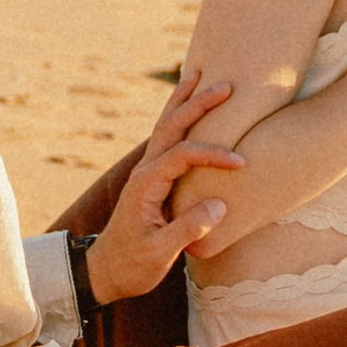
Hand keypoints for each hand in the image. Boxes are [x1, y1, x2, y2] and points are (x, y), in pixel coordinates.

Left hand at [85, 71, 243, 302]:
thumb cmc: (132, 265)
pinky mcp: (152, 179)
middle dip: (197, 104)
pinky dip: (179, 118)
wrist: (106, 272)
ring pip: (166, 127)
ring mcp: (147, 173)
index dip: (212, 154)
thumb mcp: (160, 253)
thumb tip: (219, 204)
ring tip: (199, 74)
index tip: (240, 163)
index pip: (182, 155)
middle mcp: (144, 172)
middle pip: (171, 127)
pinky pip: (167, 140)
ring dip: (184, 102)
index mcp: (146, 185)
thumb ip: (187, 229)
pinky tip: (188, 108)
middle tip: (225, 86)